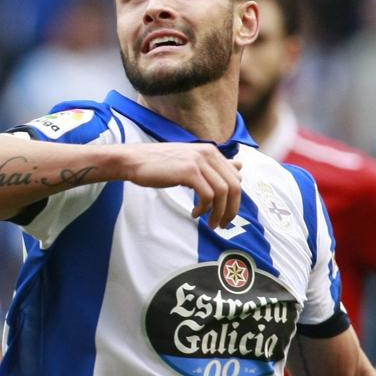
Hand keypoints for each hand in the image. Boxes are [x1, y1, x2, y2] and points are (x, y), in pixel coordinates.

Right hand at [125, 143, 242, 228]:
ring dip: (219, 213)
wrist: (135, 160)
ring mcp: (199, 162)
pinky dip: (204, 209)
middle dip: (231, 209)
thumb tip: (240, 167)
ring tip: (211, 223)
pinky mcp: (188, 172)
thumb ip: (214, 165)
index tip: (226, 213)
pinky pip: (208, 195)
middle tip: (223, 224)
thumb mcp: (191, 161)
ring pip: (223, 192)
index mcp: (211, 151)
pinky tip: (195, 214)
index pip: (236, 178)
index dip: (235, 200)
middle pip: (234, 186)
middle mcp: (208, 153)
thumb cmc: (160, 163)